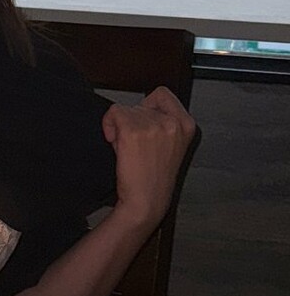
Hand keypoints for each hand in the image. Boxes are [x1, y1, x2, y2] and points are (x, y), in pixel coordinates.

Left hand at [102, 87, 196, 233]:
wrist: (146, 201)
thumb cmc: (154, 179)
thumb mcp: (172, 146)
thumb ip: (163, 124)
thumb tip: (141, 109)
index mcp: (186, 124)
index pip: (162, 94)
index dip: (147, 106)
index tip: (143, 123)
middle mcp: (172, 122)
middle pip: (140, 103)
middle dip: (133, 122)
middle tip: (136, 146)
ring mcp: (153, 125)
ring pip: (125, 109)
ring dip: (121, 126)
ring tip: (129, 149)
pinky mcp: (132, 131)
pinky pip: (113, 113)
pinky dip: (109, 126)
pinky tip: (116, 144)